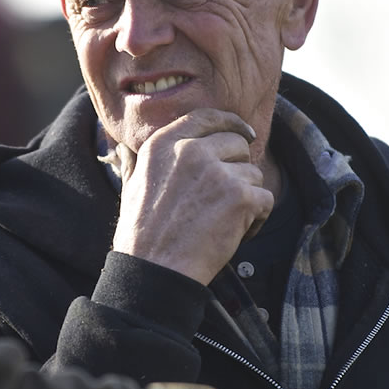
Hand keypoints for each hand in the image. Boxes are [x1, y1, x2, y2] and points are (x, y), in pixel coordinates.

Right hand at [111, 109, 273, 283]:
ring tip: (222, 222)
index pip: (208, 117)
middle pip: (237, 144)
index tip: (244, 134)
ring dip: (246, 198)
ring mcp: (217, 172)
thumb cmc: (141, 235)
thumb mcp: (130, 186)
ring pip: (253, 174)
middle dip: (237, 170)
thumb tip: (123, 144)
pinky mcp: (239, 197)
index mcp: (163, 144)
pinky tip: (235, 234)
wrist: (154, 271)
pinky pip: (265, 199)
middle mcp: (190, 151)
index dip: (230, 124)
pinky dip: (256, 220)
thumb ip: (135, 160)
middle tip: (220, 201)